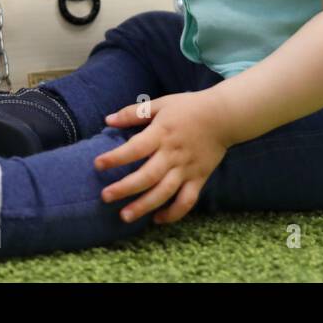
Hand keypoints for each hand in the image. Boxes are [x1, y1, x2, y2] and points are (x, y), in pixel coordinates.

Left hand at [95, 90, 231, 225]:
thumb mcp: (161, 104)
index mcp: (162, 133)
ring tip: (125, 216)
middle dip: (125, 188)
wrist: (224, 116)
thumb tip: (108, 120)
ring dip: (144, 206)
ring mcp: (186, 169)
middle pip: (147, 175)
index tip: (98, 164)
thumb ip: (134, 112)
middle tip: (105, 197)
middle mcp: (173, 154)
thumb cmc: (189, 107)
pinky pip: (186, 201)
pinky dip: (174, 213)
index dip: (116, 157)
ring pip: (164, 192)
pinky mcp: (199, 179)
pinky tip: (157, 219)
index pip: (136, 148)